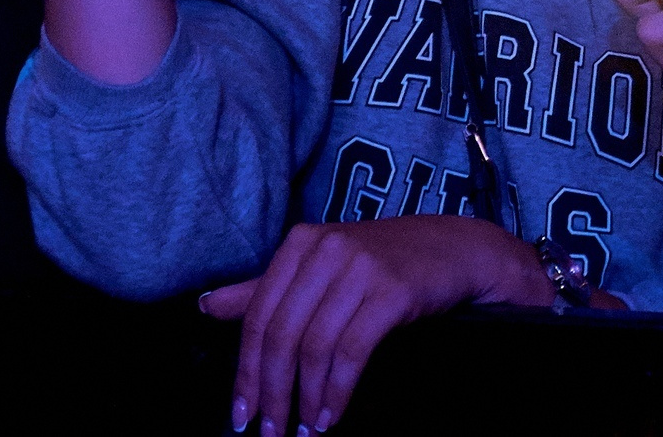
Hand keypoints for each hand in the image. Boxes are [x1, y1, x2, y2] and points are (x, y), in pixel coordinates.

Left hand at [199, 216, 547, 434]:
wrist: (455, 250)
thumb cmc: (382, 263)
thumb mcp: (320, 268)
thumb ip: (263, 289)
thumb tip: (207, 306)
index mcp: (300, 244)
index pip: (257, 315)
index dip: (245, 371)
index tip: (240, 414)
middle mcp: (326, 250)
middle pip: (281, 334)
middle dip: (272, 392)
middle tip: (269, 432)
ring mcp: (360, 268)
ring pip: (315, 346)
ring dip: (306, 398)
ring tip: (304, 430)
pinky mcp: (393, 291)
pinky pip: (352, 352)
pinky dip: (338, 391)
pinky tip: (332, 415)